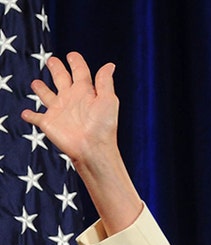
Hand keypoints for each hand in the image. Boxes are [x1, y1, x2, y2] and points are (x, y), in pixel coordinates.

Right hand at [21, 52, 118, 168]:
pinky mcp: (48, 123)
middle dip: (56, 69)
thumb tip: (110, 65)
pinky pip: (36, 117)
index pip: (80, 72)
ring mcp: (58, 110)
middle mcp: (71, 99)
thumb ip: (105, 82)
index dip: (76, 62)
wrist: (93, 148)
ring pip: (46, 95)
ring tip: (36, 83)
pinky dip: (29, 115)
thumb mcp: (107, 100)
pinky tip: (26, 113)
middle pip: (61, 78)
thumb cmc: (103, 126)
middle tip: (52, 60)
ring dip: (41, 89)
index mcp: (85, 92)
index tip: (72, 55)